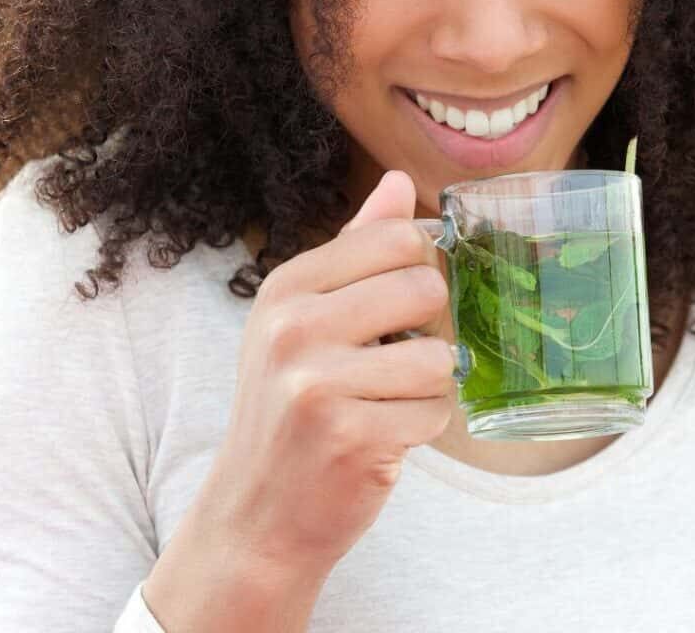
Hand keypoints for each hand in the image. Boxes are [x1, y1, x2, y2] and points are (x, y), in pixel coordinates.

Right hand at [202, 170, 454, 573]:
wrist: (256, 513)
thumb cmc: (289, 406)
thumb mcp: (303, 316)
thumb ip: (355, 248)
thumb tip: (396, 181)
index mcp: (287, 286)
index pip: (397, 237)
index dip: (416, 270)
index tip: (394, 305)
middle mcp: (294, 327)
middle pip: (426, 287)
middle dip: (425, 329)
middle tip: (387, 360)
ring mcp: (318, 384)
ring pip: (439, 357)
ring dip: (425, 386)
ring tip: (379, 402)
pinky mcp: (349, 438)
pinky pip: (435, 412)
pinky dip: (421, 428)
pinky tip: (380, 436)